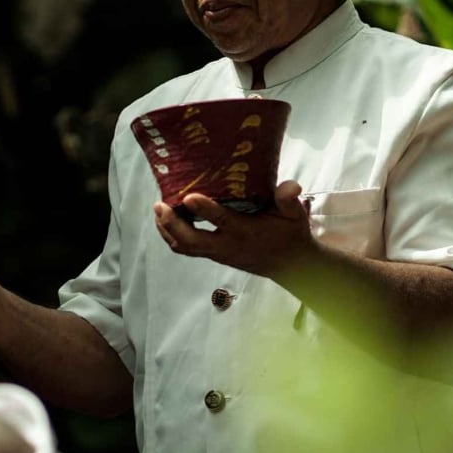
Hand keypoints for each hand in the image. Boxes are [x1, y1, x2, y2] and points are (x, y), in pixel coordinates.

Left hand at [154, 180, 317, 280]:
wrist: (289, 265)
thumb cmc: (290, 234)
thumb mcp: (295, 215)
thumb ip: (289, 200)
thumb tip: (291, 186)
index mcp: (247, 232)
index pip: (223, 221)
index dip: (205, 209)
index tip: (189, 196)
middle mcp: (228, 245)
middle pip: (192, 240)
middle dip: (172, 224)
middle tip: (160, 204)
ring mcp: (218, 253)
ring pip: (185, 247)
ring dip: (167, 230)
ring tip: (158, 210)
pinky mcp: (213, 255)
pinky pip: (186, 249)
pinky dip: (172, 235)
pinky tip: (166, 220)